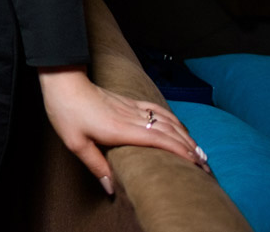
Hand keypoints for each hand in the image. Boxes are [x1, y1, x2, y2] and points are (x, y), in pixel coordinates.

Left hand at [39, 66, 208, 196]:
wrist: (63, 81)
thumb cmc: (66, 111)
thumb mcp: (76, 143)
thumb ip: (96, 165)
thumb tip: (111, 188)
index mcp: (121, 130)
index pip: (160, 142)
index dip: (181, 153)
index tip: (197, 166)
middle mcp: (131, 118)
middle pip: (169, 132)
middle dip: (190, 148)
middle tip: (206, 166)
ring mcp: (131, 107)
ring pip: (166, 120)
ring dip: (185, 135)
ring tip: (199, 150)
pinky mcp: (127, 101)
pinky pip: (156, 109)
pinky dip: (172, 119)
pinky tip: (179, 125)